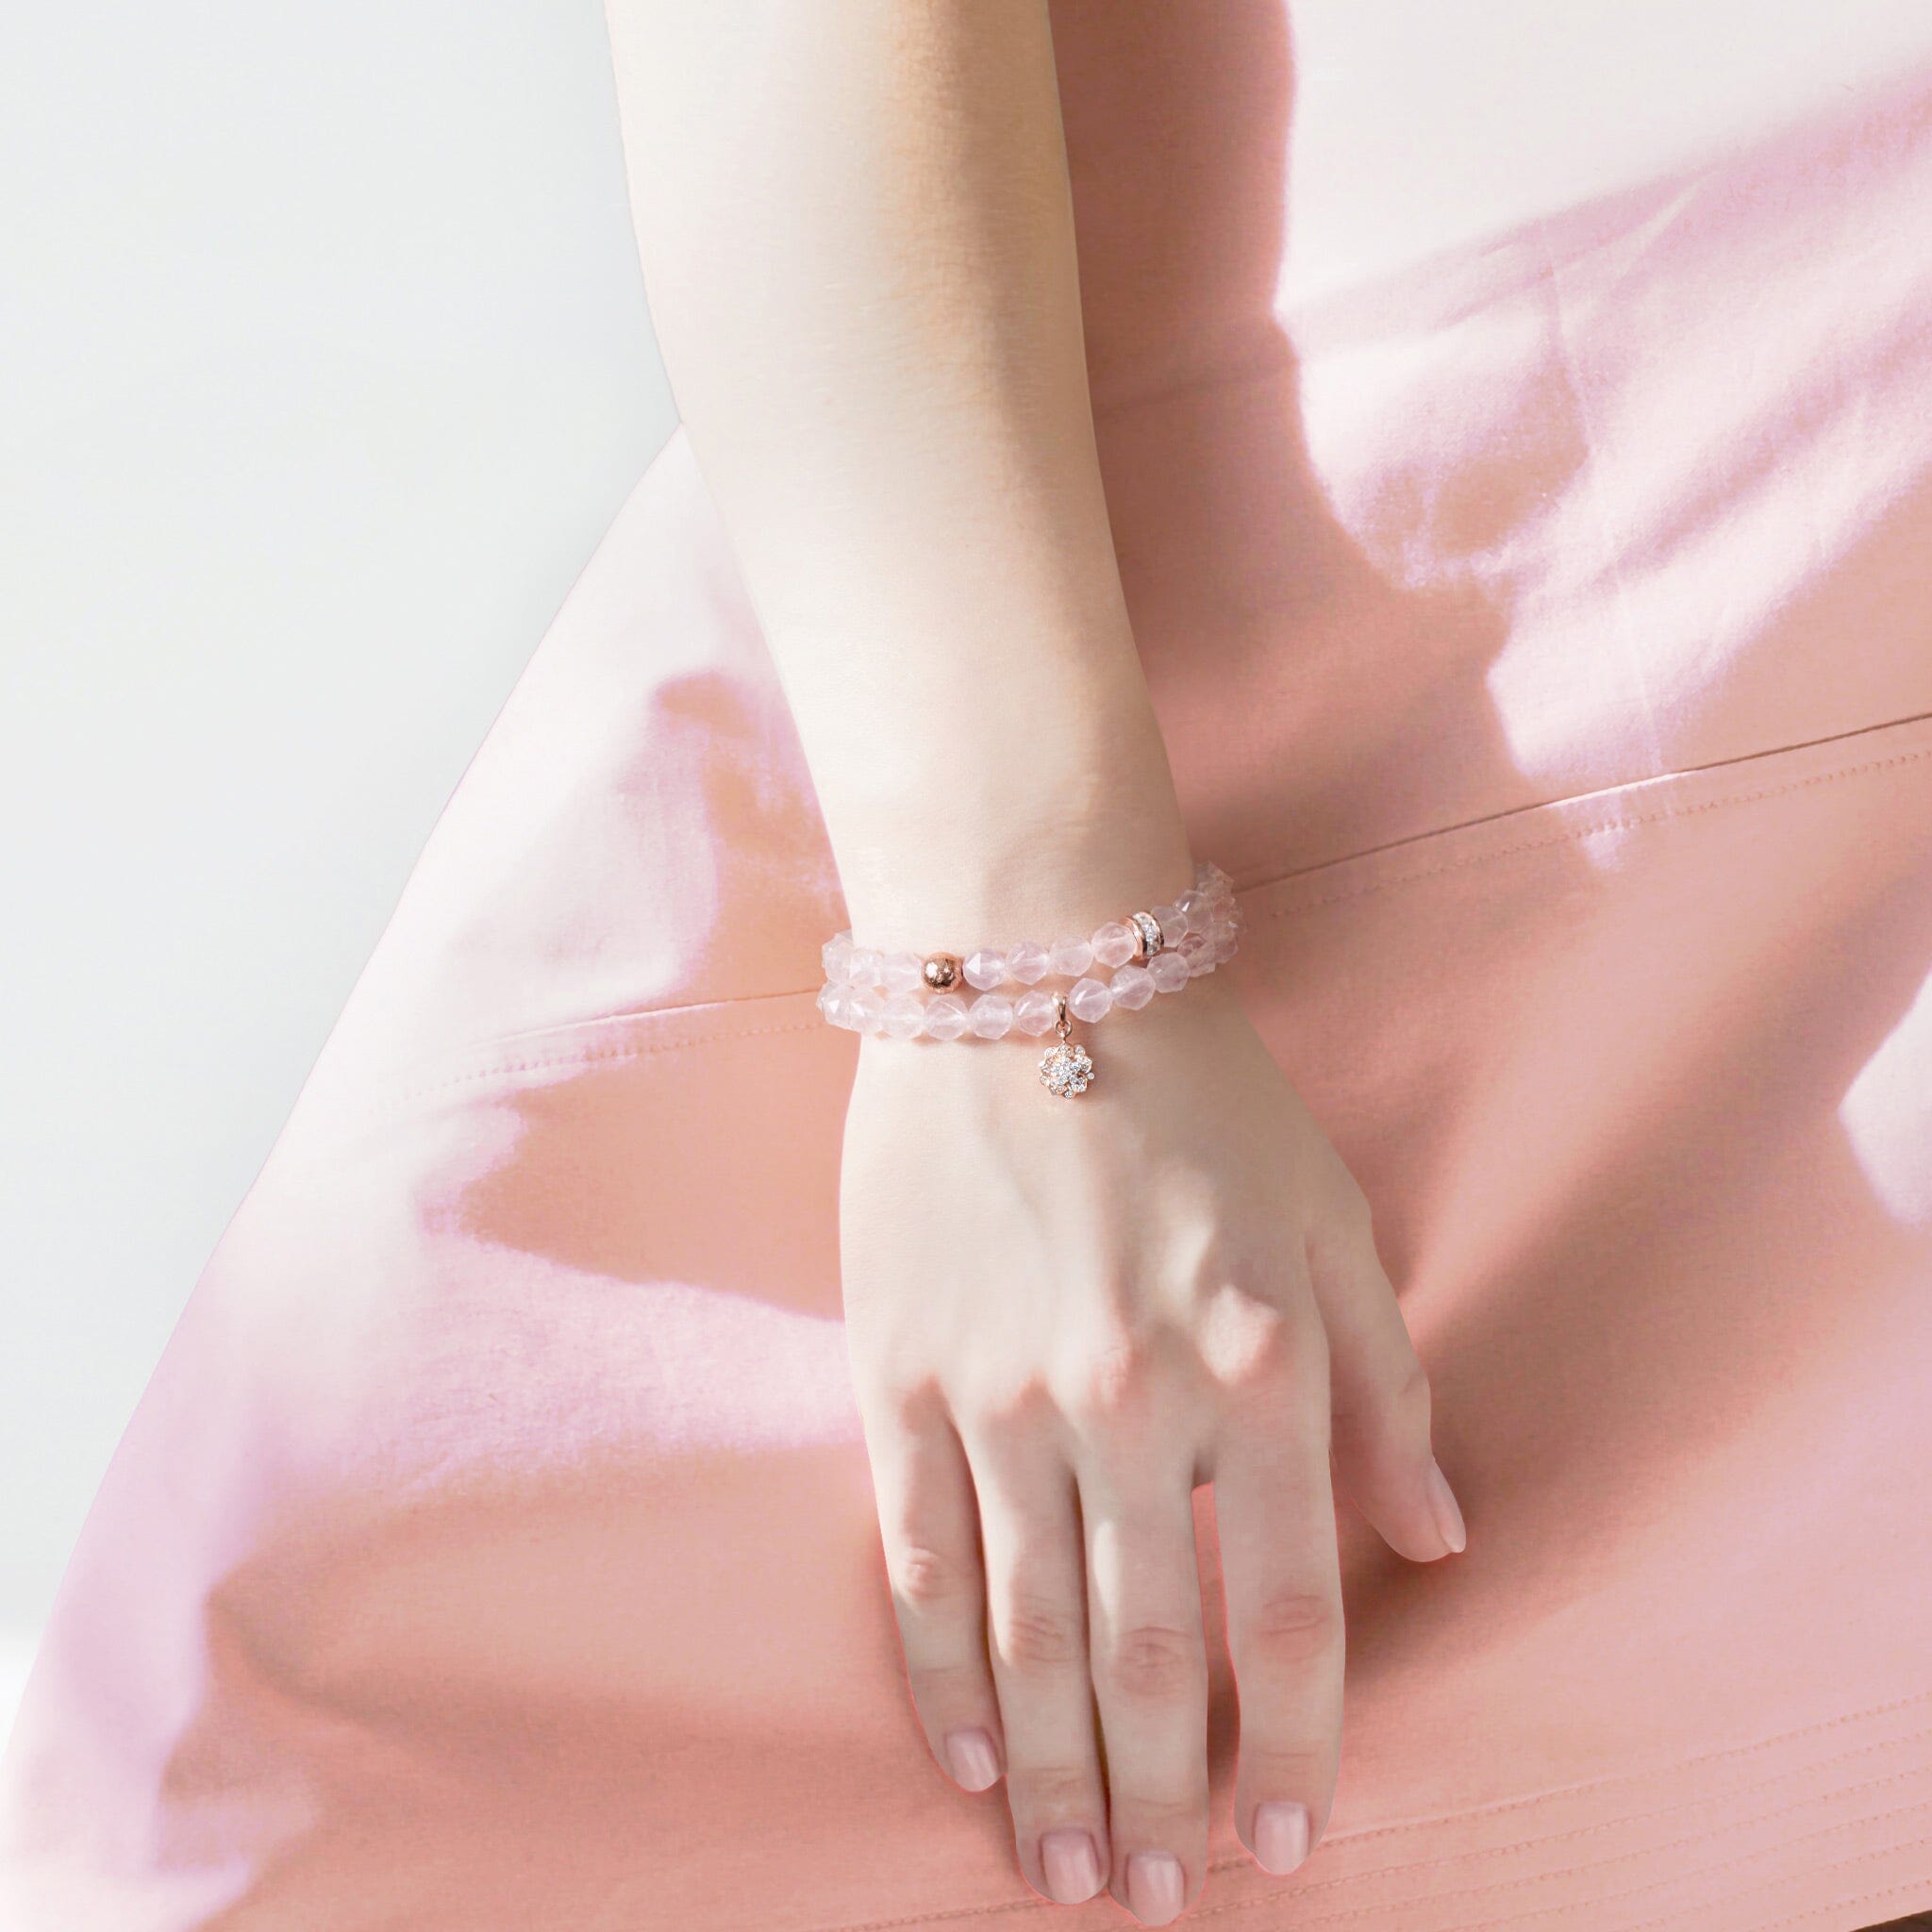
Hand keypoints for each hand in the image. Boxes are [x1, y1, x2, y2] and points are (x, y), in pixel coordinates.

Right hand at [840, 974, 1465, 1923]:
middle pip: (1148, 1656)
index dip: (1294, 1752)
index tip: (1284, 1846)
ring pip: (1029, 1632)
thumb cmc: (1207, 1102)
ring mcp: (1002, 1392)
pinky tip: (965, 1751)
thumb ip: (1389, 1392)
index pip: (1289, 1616)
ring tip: (1065, 1873)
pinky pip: (919, 1553)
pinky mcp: (900, 1371)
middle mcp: (1130, 1401)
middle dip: (1160, 1799)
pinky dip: (943, 1670)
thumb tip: (1440, 1543)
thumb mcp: (1335, 1227)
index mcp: (1260, 1368)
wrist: (1032, 980)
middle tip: (1160, 1902)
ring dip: (1050, 1772)